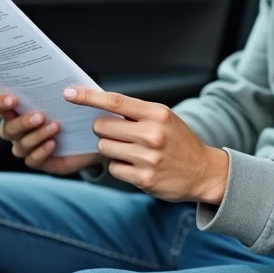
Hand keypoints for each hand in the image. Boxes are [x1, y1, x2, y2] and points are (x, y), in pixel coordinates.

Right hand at [0, 94, 104, 175]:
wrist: (92, 133)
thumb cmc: (74, 109)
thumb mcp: (68, 96)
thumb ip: (59, 87)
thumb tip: (61, 83)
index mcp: (16, 110)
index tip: (12, 99)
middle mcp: (16, 130)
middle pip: (7, 129)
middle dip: (22, 122)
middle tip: (40, 115)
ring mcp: (26, 147)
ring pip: (20, 145)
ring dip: (36, 136)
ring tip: (55, 127)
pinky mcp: (38, 161)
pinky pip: (32, 160)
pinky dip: (41, 152)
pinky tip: (53, 143)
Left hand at [62, 87, 228, 203]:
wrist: (204, 172)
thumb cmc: (179, 141)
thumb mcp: (164, 118)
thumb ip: (136, 112)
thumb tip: (99, 106)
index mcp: (157, 114)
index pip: (115, 102)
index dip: (88, 97)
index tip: (69, 93)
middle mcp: (152, 134)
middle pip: (102, 127)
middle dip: (103, 129)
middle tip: (117, 133)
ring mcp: (148, 158)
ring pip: (104, 148)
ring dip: (111, 149)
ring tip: (130, 150)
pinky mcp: (144, 179)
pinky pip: (114, 169)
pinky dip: (120, 167)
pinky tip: (136, 166)